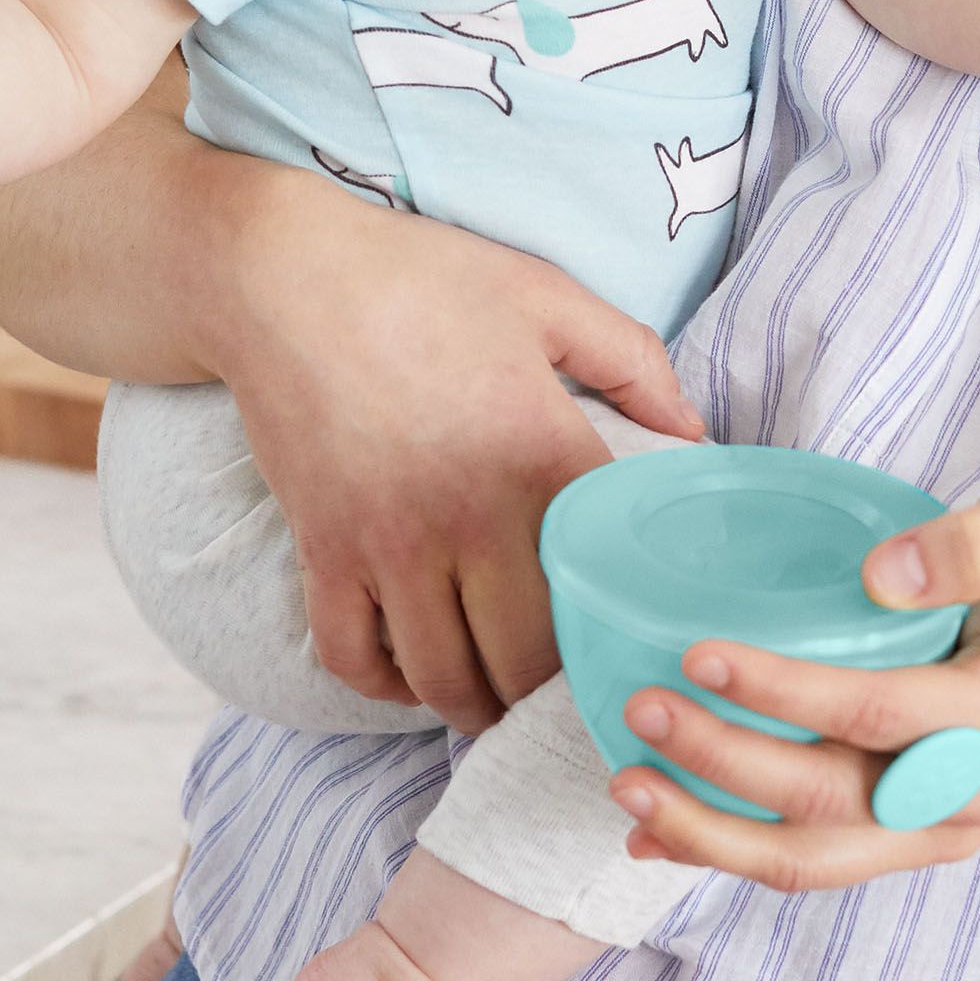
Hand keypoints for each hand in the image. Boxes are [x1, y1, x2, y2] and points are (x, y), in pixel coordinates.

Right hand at [212, 186, 708, 733]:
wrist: (285, 277)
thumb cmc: (422, 279)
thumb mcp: (545, 296)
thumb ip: (632, 362)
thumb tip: (694, 435)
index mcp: (541, 455)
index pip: (599, 587)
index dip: (617, 628)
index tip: (627, 641)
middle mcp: (469, 518)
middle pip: (521, 661)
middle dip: (546, 688)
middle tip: (561, 683)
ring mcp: (389, 546)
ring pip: (441, 677)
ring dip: (474, 703)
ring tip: (496, 696)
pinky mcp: (324, 553)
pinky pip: (353, 659)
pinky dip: (386, 684)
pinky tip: (413, 669)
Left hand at [604, 479, 979, 891]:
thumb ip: (978, 541)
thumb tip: (884, 572)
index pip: (878, 712)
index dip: (786, 692)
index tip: (700, 652)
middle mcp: (968, 792)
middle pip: (829, 800)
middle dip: (723, 764)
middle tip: (640, 708)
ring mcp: (935, 828)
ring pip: (811, 858)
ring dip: (710, 832)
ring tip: (627, 785)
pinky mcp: (904, 838)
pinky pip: (811, 861)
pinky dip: (728, 852)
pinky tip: (656, 833)